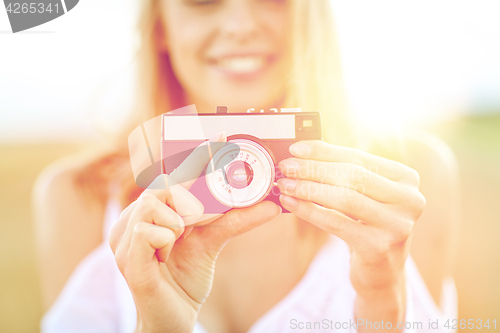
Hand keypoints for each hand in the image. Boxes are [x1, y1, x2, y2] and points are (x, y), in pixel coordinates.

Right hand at [109, 132, 281, 331]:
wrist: (173, 318)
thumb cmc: (186, 277)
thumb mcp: (212, 242)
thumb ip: (235, 220)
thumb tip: (271, 206)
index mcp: (151, 212)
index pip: (171, 175)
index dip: (194, 154)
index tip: (222, 133)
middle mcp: (133, 219)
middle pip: (164, 185)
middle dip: (190, 199)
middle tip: (196, 221)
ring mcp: (125, 238)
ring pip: (154, 202)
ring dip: (177, 222)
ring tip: (178, 242)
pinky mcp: (127, 259)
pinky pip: (146, 231)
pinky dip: (166, 239)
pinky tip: (166, 253)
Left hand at [277, 141, 425, 295]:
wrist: (382, 271)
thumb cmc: (368, 225)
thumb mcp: (365, 196)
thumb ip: (344, 173)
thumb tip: (304, 152)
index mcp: (407, 179)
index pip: (359, 157)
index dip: (324, 151)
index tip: (296, 148)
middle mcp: (410, 200)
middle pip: (352, 176)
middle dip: (314, 168)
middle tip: (286, 166)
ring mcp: (397, 225)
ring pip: (344, 198)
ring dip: (308, 189)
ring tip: (285, 184)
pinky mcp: (379, 247)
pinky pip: (335, 223)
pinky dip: (309, 211)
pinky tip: (290, 204)